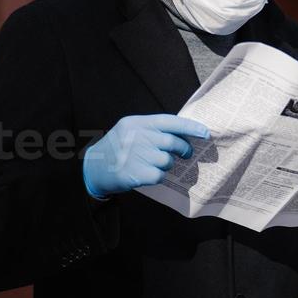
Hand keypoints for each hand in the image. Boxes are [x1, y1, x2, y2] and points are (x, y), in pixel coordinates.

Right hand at [83, 114, 209, 198]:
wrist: (93, 169)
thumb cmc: (118, 148)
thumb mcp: (130, 130)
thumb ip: (153, 129)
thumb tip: (185, 134)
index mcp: (136, 123)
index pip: (169, 121)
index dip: (190, 127)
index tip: (205, 133)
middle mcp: (135, 137)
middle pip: (171, 142)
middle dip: (183, 149)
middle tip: (186, 154)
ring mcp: (134, 155)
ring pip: (167, 160)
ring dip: (167, 164)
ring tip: (156, 164)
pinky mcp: (133, 173)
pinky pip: (159, 175)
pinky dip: (158, 176)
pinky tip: (148, 174)